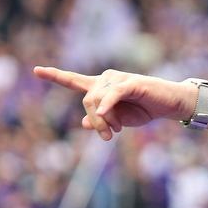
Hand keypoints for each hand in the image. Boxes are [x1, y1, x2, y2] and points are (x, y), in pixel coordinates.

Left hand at [33, 67, 196, 140]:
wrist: (169, 104)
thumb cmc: (145, 109)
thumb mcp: (120, 119)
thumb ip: (101, 120)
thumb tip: (85, 124)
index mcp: (101, 87)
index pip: (74, 80)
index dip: (56, 75)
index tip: (37, 70)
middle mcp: (106, 79)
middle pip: (86, 99)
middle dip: (94, 120)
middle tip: (106, 136)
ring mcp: (118, 79)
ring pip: (96, 100)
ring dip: (103, 119)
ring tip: (115, 130)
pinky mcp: (130, 83)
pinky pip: (112, 95)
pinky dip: (107, 106)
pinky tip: (105, 115)